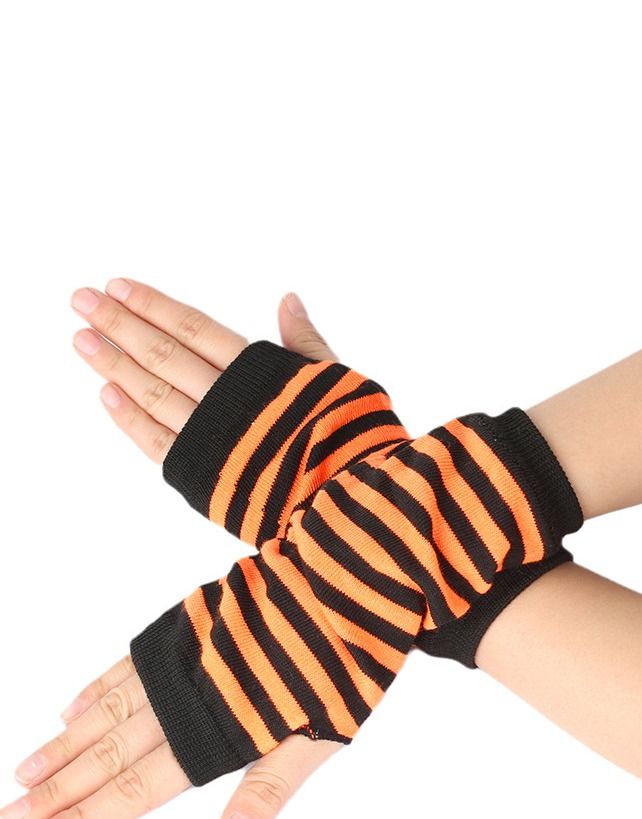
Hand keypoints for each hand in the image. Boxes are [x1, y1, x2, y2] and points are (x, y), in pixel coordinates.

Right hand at [1, 653, 340, 818]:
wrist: (341, 579)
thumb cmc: (341, 661)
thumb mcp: (320, 733)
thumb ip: (269, 787)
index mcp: (217, 732)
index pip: (139, 787)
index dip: (88, 814)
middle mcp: (186, 698)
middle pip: (109, 753)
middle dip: (57, 788)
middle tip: (8, 815)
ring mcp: (180, 660)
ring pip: (108, 709)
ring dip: (64, 742)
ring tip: (24, 771)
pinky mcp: (184, 627)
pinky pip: (128, 664)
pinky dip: (95, 688)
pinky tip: (69, 708)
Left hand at [70, 279, 336, 461]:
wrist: (347, 499)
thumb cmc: (350, 439)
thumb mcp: (339, 380)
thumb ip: (307, 342)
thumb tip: (287, 299)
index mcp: (260, 371)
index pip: (195, 329)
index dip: (154, 306)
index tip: (119, 286)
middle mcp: (227, 399)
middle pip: (163, 353)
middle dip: (120, 325)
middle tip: (81, 300)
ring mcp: (209, 436)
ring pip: (152, 393)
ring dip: (113, 366)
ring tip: (82, 340)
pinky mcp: (201, 473)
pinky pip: (156, 441)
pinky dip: (130, 418)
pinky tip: (106, 394)